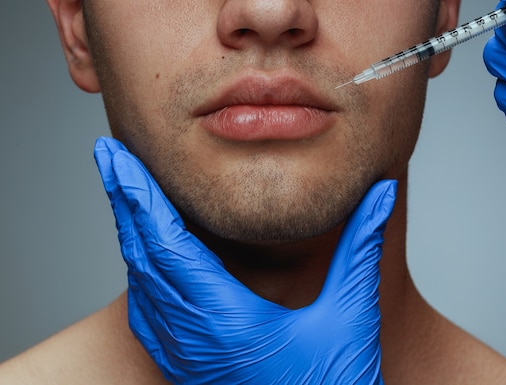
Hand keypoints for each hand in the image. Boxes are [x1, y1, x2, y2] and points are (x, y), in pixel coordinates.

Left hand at [94, 136, 395, 384]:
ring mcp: (185, 356)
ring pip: (140, 282)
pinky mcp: (187, 367)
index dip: (139, 195)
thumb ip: (361, 247)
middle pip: (142, 255)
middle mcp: (193, 338)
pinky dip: (139, 271)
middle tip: (108, 157)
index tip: (116, 157)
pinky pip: (147, 311)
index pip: (167, 242)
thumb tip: (381, 193)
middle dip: (123, 200)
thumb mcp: (351, 314)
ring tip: (126, 192)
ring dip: (130, 232)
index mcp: (226, 318)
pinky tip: (143, 256)